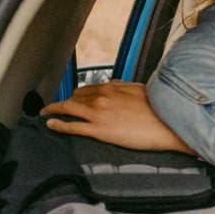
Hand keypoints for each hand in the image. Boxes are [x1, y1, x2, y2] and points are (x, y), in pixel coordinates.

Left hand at [42, 81, 193, 152]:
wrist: (168, 124)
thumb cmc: (158, 108)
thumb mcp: (139, 89)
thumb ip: (122, 85)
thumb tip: (111, 82)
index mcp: (111, 87)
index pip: (85, 89)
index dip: (76, 95)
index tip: (72, 99)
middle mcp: (101, 98)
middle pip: (74, 98)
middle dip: (65, 102)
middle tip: (57, 108)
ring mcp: (98, 114)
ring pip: (68, 109)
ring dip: (54, 110)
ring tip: (46, 113)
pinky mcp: (99, 131)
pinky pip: (72, 126)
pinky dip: (58, 124)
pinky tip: (50, 124)